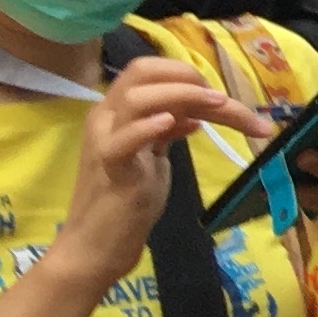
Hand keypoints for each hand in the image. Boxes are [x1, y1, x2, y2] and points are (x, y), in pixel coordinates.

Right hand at [54, 57, 272, 285]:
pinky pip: (121, 140)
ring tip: (216, 105)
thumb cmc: (126, 201)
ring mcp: (104, 141)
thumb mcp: (155, 158)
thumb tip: (196, 115)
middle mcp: (107, 118)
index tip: (220, 97)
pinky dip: (147, 128)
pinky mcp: (109, 169)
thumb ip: (170, 132)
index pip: (149, 71)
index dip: (187, 74)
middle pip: (140, 72)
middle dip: (187, 76)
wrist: (96, 245)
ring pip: (134, 98)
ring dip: (181, 95)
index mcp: (118, 113)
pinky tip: (173, 124)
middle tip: (222, 98)